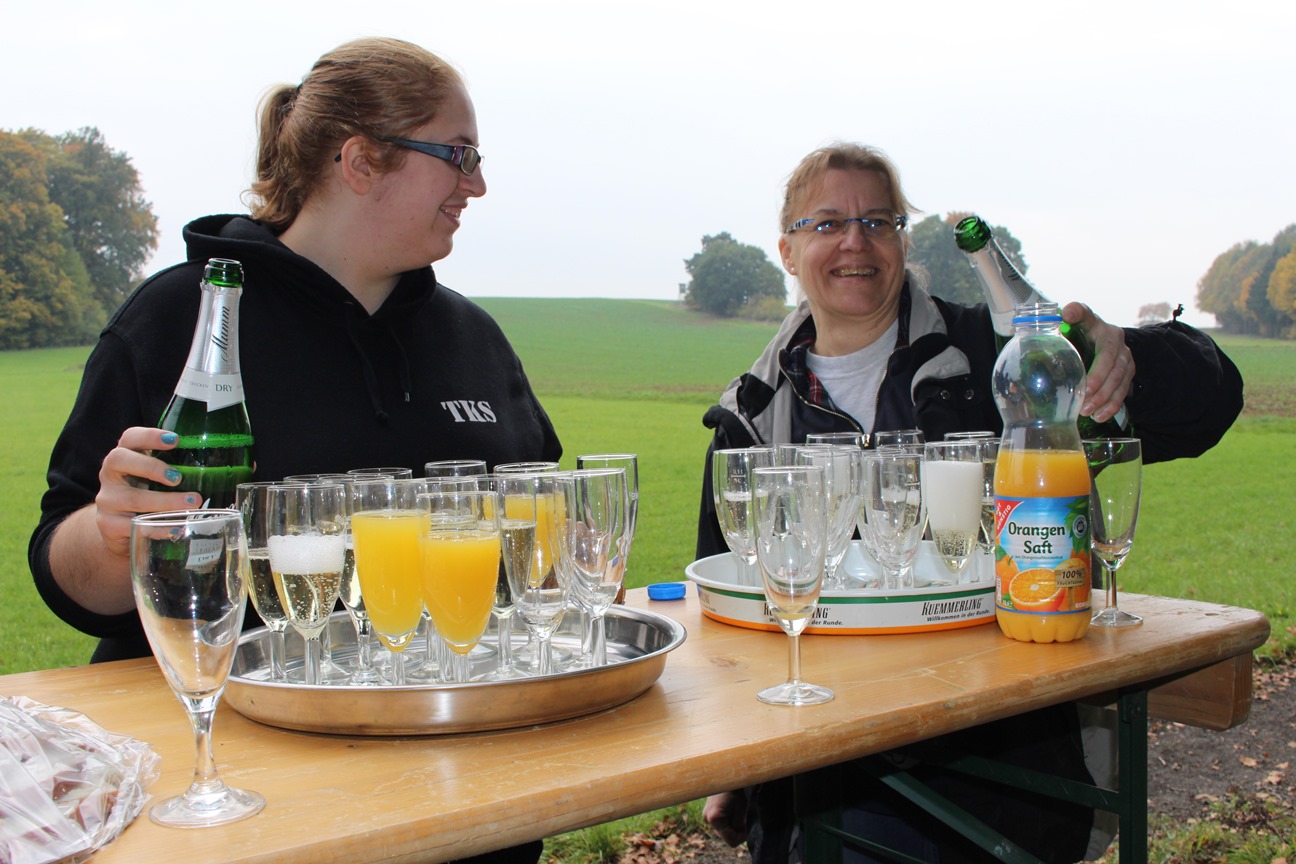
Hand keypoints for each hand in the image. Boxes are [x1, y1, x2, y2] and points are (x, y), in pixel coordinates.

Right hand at [94, 427, 200, 558]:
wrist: (119, 531)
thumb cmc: (148, 496)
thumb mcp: (159, 479)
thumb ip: (183, 469)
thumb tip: (239, 465)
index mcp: (125, 457)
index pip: (129, 437)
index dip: (149, 436)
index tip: (175, 440)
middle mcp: (110, 474)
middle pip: (119, 460)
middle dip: (151, 467)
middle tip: (178, 477)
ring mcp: (107, 500)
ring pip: (132, 497)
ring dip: (165, 501)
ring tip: (192, 502)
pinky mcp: (108, 525)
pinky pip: (133, 525)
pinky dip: (158, 527)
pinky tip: (177, 527)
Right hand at [703, 790, 748, 847]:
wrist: (726, 773)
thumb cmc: (735, 788)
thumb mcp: (741, 808)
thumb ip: (738, 824)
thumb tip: (740, 836)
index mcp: (714, 818)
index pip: (731, 840)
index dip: (742, 837)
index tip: (748, 826)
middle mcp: (707, 818)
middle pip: (726, 835)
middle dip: (736, 830)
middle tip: (743, 816)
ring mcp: (706, 815)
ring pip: (724, 829)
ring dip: (732, 824)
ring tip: (737, 810)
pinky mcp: (708, 812)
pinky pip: (721, 823)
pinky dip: (728, 820)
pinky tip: (731, 809)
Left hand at [1062, 302, 1133, 421]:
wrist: (1103, 342)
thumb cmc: (1079, 337)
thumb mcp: (1068, 331)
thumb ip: (1058, 330)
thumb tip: (1053, 327)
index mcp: (1096, 325)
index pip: (1086, 315)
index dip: (1078, 314)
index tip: (1068, 316)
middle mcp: (1115, 339)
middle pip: (1110, 360)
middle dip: (1097, 380)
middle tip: (1082, 396)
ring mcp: (1125, 357)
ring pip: (1119, 378)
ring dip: (1103, 397)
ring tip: (1086, 412)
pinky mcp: (1129, 372)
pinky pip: (1123, 391)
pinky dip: (1111, 405)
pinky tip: (1099, 416)